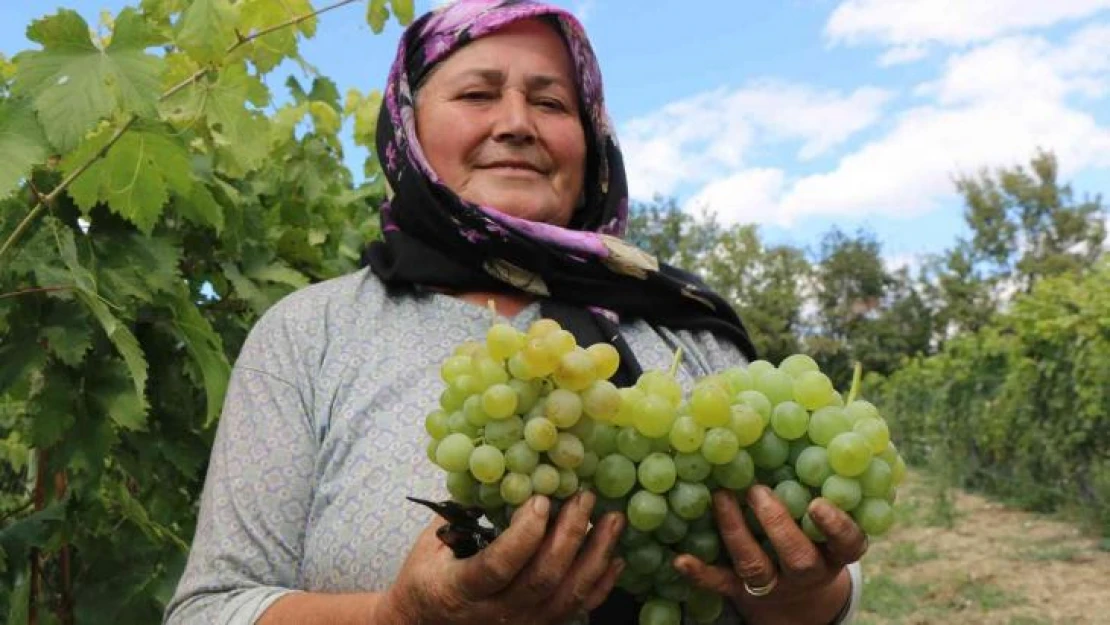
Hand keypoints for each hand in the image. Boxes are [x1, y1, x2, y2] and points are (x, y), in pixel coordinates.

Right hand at [383, 491, 625, 624]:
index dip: (524, 534)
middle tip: (584, 497)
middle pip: (542, 579)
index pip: (497, 566)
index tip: (541, 500)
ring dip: (595, 556)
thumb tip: (500, 470)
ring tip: (612, 521)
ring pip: (567, 597)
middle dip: (569, 535)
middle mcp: (494, 614)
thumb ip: (462, 512)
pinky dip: (600, 584)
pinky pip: (576, 610)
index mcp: (460, 589)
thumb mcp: (430, 542)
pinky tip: (615, 558)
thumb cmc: (425, 576)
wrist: (422, 624)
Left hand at [674, 485, 866, 624]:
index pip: (847, 543)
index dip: (836, 526)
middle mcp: (807, 571)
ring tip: (721, 497)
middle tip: (757, 491)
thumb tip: (802, 420)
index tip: (819, 503)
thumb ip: (819, 483)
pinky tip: (681, 559)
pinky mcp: (741, 591)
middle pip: (798, 557)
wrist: (796, 598)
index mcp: (834, 552)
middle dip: (778, 524)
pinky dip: (700, 573)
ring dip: (736, 532)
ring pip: (756, 566)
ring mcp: (774, 584)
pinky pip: (720, 583)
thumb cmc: (812, 536)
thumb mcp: (825, 518)